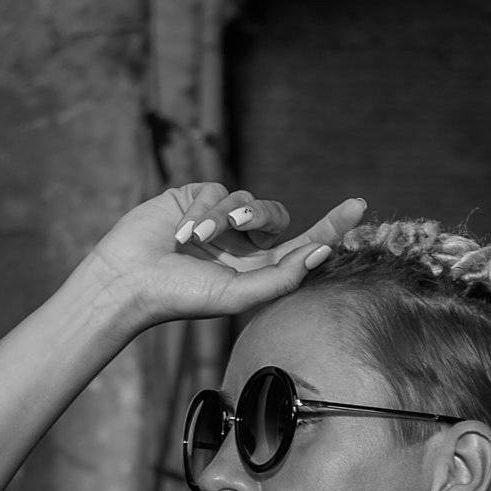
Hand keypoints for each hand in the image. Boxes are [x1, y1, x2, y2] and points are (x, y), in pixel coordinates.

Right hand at [88, 182, 367, 325]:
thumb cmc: (182, 297)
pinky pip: (215, 193)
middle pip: (277, 216)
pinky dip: (200, 214)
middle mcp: (243, 245)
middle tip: (246, 220)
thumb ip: (282, 277)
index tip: (359, 207)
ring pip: (244, 201)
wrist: (131, 281)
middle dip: (265, 216)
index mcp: (258, 272)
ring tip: (192, 243)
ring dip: (220, 220)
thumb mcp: (237, 295)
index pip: (303, 246)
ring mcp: (221, 221)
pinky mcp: (197, 199)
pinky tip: (179, 234)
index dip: (331, 227)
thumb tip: (321, 252)